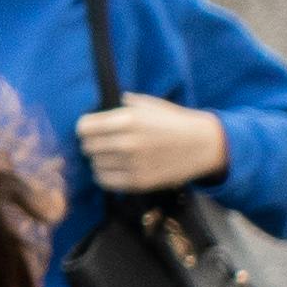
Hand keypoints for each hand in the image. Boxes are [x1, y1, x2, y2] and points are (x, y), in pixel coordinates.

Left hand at [71, 96, 228, 195]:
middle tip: (102, 143)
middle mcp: (127, 142)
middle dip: (92, 144)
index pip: (84, 127)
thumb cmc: (173, 121)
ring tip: (111, 155)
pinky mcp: (138, 182)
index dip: (84, 127)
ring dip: (99, 160)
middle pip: (87, 147)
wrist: (201, 145)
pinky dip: (105, 174)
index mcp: (127, 119)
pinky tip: (114, 168)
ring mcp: (132, 164)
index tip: (90, 129)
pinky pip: (105, 181)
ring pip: (95, 165)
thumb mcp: (149, 104)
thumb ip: (123, 104)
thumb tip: (100, 108)